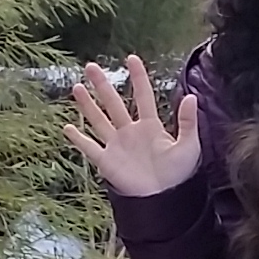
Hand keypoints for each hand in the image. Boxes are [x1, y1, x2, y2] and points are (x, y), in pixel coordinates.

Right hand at [60, 56, 203, 198]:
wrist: (164, 200)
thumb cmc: (179, 175)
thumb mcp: (188, 145)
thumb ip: (187, 121)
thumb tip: (190, 95)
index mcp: (150, 126)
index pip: (143, 96)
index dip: (138, 78)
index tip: (131, 58)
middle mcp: (130, 132)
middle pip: (113, 103)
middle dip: (102, 85)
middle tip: (91, 66)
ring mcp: (117, 146)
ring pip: (98, 120)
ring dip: (87, 105)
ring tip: (76, 87)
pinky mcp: (107, 161)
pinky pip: (90, 147)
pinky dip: (79, 139)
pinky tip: (68, 127)